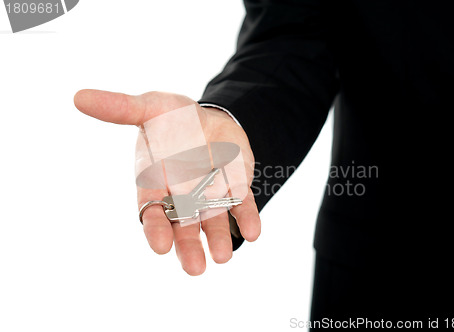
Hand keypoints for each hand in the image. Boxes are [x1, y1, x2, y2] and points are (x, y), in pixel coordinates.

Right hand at [74, 90, 260, 274]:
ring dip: (218, 239)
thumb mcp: (150, 107)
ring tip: (223, 257)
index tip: (160, 246)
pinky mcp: (235, 190)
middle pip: (183, 227)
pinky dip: (247, 219)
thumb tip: (79, 97)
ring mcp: (210, 195)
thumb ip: (121, 108)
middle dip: (188, 247)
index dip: (157, 228)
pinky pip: (242, 207)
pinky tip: (252, 232)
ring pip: (213, 222)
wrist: (210, 116)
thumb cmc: (174, 117)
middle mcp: (182, 195)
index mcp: (156, 181)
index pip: (153, 210)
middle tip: (194, 268)